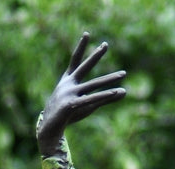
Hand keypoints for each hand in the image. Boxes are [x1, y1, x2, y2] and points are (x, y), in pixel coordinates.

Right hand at [37, 33, 125, 154]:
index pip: (75, 60)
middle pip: (84, 67)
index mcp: (67, 80)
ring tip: (123, 74)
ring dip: (109, 79)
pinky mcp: (71, 105)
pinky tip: (115, 91)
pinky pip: (91, 99)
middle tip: (105, 44)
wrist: (48, 129)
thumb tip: (125, 91)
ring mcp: (69, 94)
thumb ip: (106, 97)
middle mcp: (68, 84)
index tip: (86, 34)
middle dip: (95, 56)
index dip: (81, 47)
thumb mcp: (87, 103)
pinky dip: (104, 96)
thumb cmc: (67, 114)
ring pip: (93, 85)